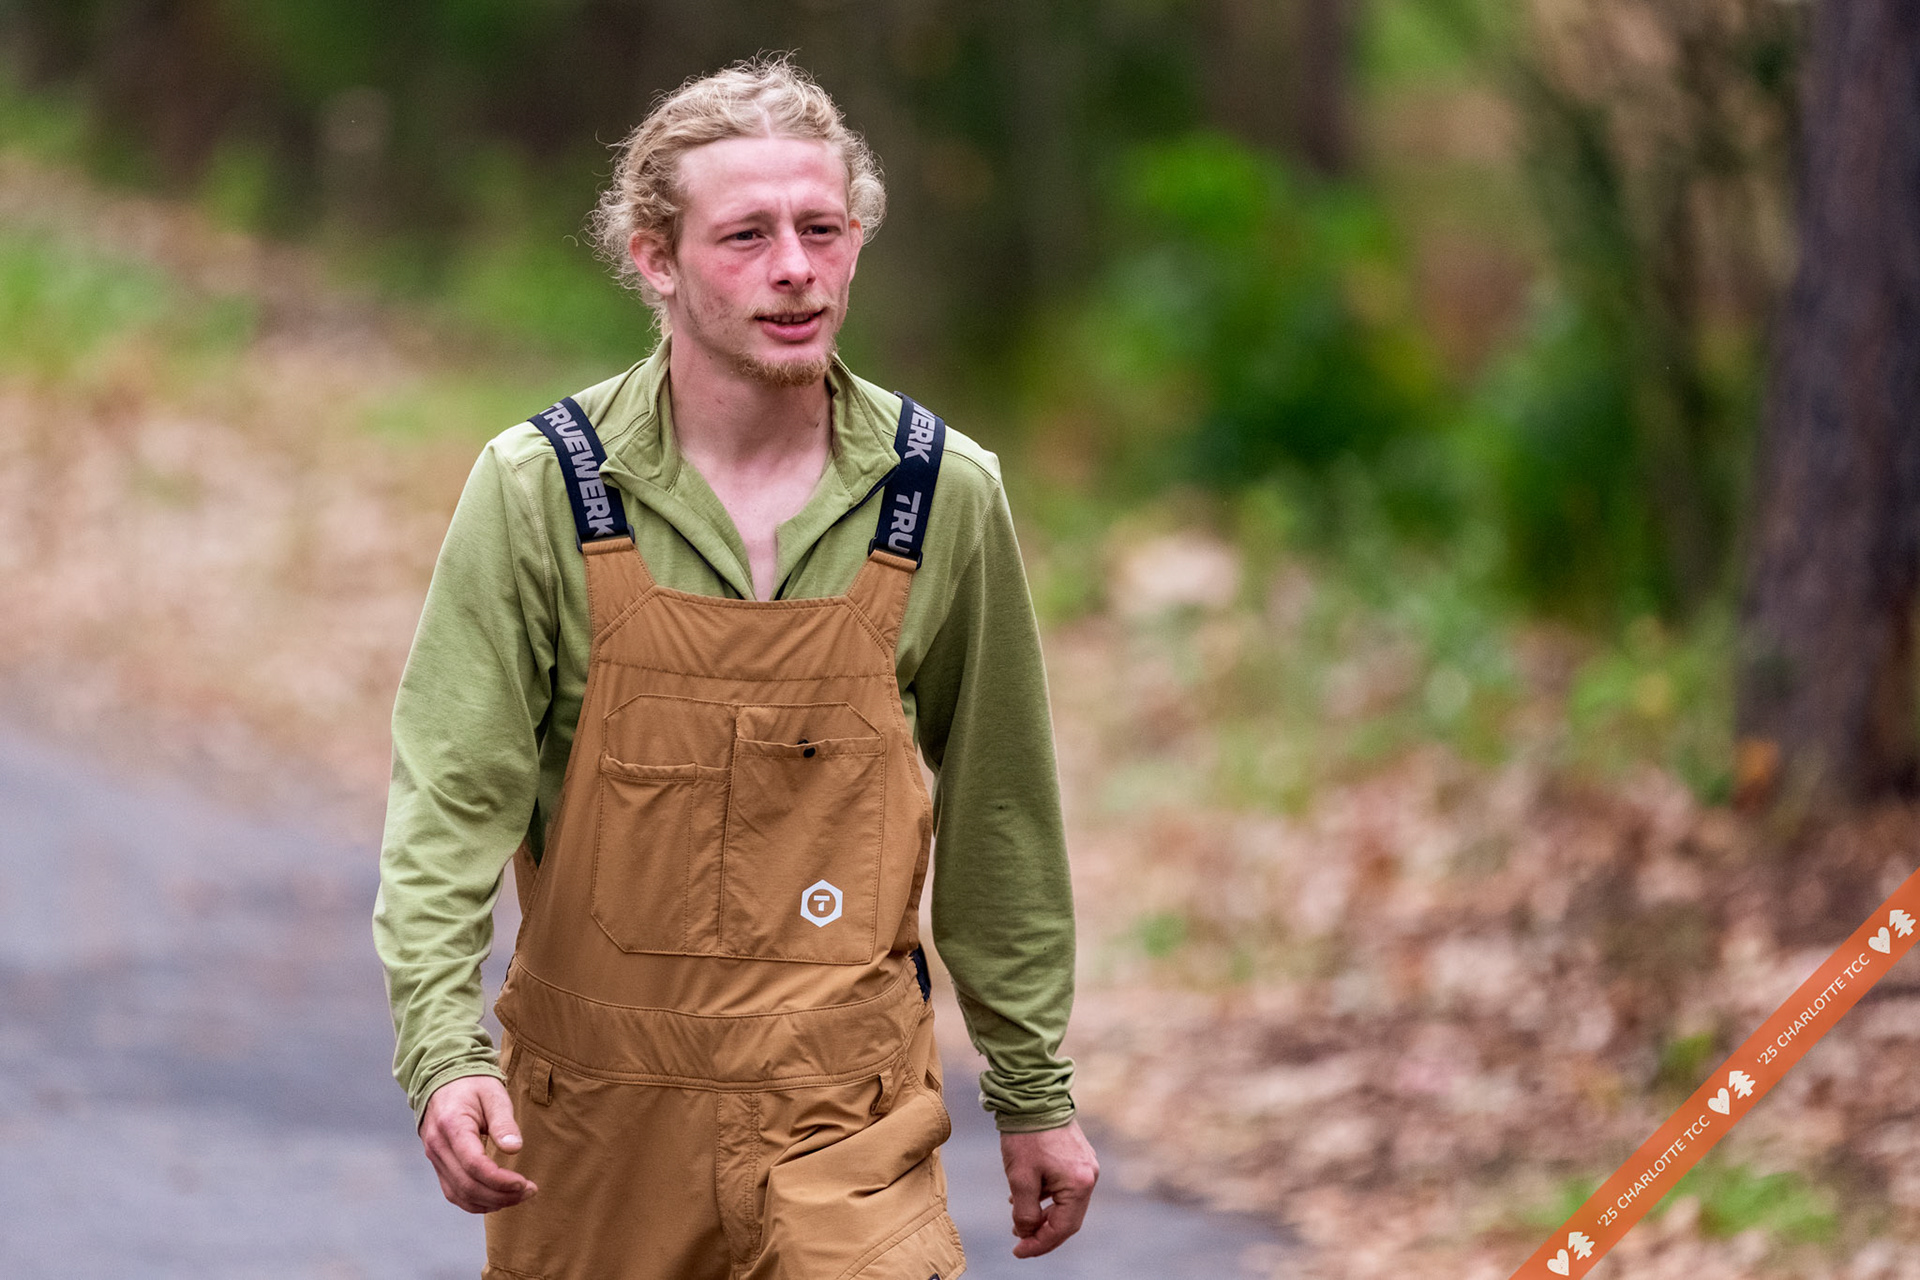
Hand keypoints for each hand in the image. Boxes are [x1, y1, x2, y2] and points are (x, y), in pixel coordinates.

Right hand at [419, 1074, 537, 1213]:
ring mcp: (434, 1158)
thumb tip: (515, 1149)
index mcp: (452, 1125)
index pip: (474, 1164)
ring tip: (518, 1196)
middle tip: (529, 1192)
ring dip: (490, 1202)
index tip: (524, 1183)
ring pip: (459, 1194)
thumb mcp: (494, 1094)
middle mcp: (438, 1146)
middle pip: (467, 1185)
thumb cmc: (473, 1085)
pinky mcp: (438, 1165)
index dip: (500, 1180)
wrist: (444, 1079)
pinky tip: (498, 1199)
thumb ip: (504, 1122)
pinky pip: (453, 1192)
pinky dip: (475, 1202)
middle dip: (500, 1195)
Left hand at [999, 1119, 1098, 1257]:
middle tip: (1020, 1242)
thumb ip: (1025, 1212)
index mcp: (1079, 1184)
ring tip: (1019, 1219)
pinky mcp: (1078, 1156)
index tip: (1018, 1251)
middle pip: (1068, 1218)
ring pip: (1066, 1202)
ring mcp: (1086, 1164)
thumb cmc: (1026, 1136)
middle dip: (1043, 1233)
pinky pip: (1065, 1186)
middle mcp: (1089, 1176)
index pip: (1062, 1228)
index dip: (1040, 1244)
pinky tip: (1027, 1196)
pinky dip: (1047, 1197)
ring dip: (1044, 1215)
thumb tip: (1026, 1232)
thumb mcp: (1020, 1179)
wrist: (1033, 1096)